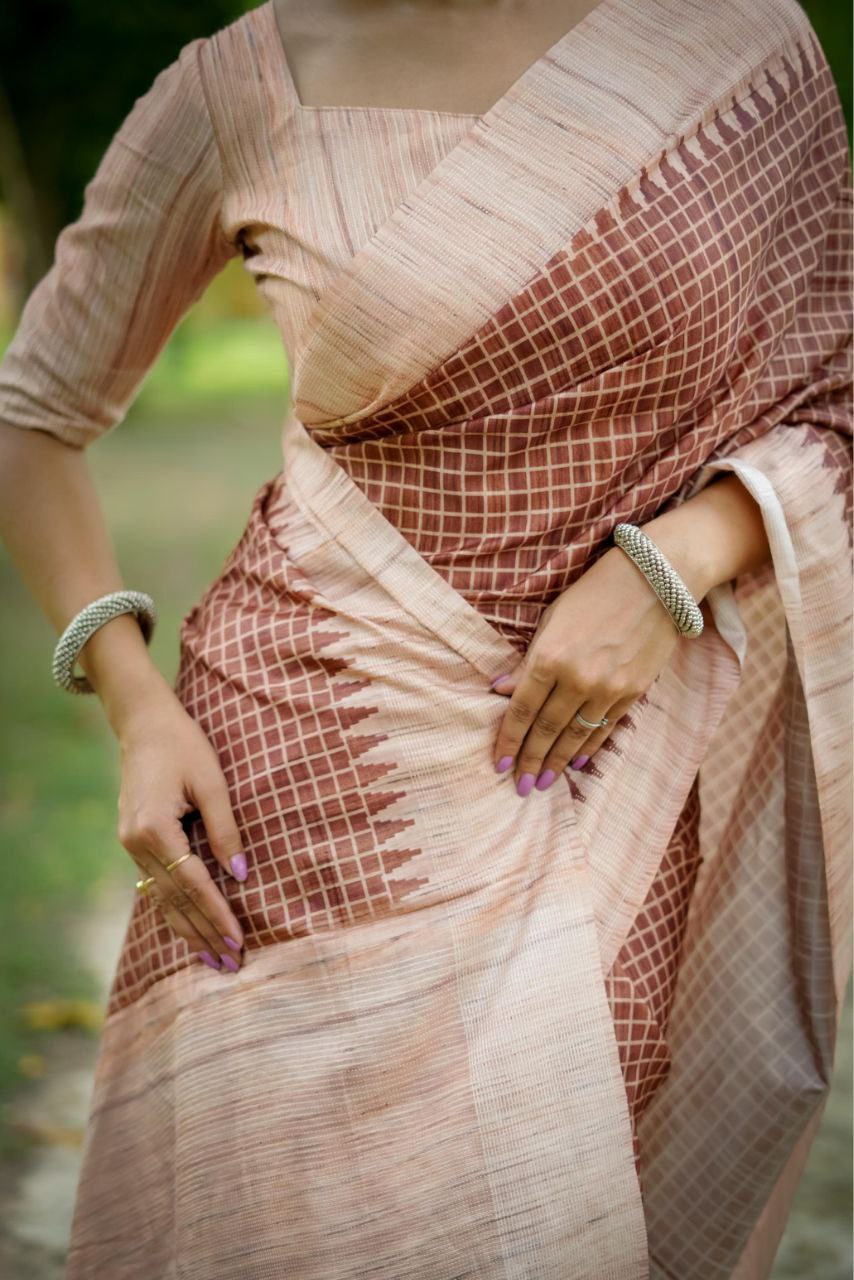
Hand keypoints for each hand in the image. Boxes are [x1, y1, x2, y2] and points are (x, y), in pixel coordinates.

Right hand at [114, 673, 248, 972]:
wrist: (144, 725)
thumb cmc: (183, 746)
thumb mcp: (212, 783)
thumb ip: (225, 830)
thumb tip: (240, 874)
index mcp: (154, 828)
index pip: (191, 883)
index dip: (216, 914)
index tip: (238, 939)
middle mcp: (135, 843)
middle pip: (174, 900)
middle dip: (203, 933)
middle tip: (231, 964)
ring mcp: (130, 845)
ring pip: (161, 898)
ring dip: (188, 930)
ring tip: (213, 959)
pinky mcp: (133, 842)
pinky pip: (155, 885)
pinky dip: (174, 909)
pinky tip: (190, 930)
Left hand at [489, 542, 696, 793]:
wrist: (655, 581)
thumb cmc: (594, 594)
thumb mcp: (552, 620)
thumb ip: (527, 661)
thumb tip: (500, 691)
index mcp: (549, 657)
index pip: (522, 710)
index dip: (508, 740)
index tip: (499, 764)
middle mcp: (576, 678)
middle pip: (546, 730)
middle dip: (530, 761)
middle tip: (520, 786)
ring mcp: (608, 688)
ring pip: (575, 736)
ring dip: (556, 762)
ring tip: (543, 783)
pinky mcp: (633, 692)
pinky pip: (605, 729)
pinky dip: (589, 748)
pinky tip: (576, 762)